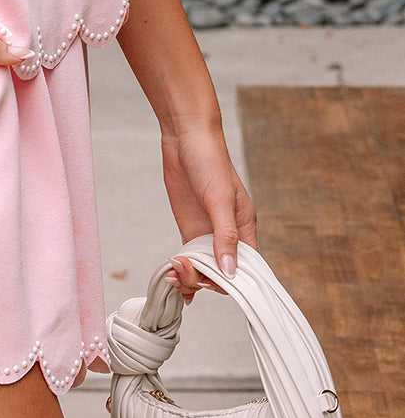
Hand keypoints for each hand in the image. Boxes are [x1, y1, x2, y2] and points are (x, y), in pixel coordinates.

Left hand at [160, 120, 257, 301]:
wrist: (185, 137)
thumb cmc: (210, 161)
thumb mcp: (219, 199)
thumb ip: (225, 235)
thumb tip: (230, 271)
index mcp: (244, 228)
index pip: (244, 269)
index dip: (229, 281)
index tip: (209, 281)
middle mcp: (227, 234)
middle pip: (221, 273)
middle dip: (203, 279)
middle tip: (182, 271)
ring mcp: (207, 232)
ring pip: (203, 268)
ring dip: (189, 277)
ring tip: (172, 274)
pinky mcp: (189, 227)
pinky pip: (189, 258)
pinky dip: (182, 270)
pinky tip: (173, 280)